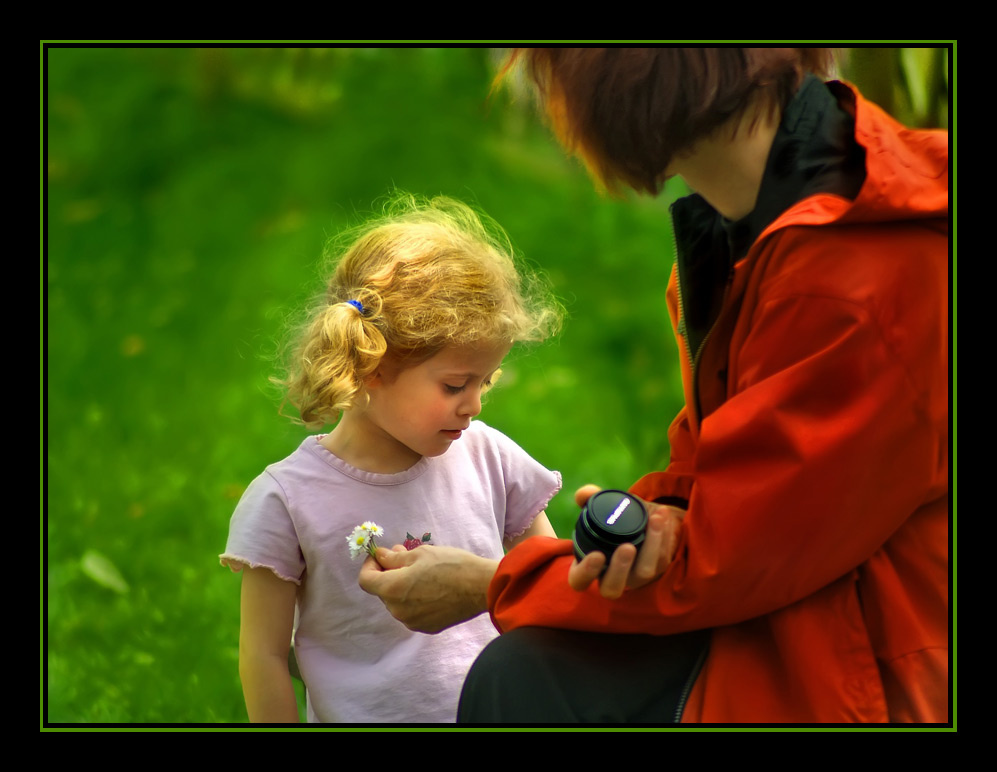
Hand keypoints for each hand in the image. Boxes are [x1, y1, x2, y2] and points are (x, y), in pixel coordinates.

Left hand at [358, 544, 498, 633]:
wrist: (480, 587)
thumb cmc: (450, 565)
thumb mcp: (420, 554)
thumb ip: (394, 558)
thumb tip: (380, 557)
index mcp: (392, 589)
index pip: (365, 580)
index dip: (370, 565)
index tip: (382, 556)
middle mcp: (398, 610)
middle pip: (382, 591)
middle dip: (389, 573)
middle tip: (405, 557)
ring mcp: (412, 622)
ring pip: (397, 602)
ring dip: (402, 587)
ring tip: (422, 572)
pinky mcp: (426, 628)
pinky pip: (412, 612)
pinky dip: (415, 599)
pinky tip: (432, 588)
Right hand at [567, 485, 684, 599]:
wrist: (642, 519)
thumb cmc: (613, 518)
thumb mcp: (601, 507)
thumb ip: (589, 498)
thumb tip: (583, 495)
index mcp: (588, 567)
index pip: (579, 580)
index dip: (586, 572)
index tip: (597, 555)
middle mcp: (610, 578)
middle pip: (612, 588)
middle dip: (620, 569)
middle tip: (627, 547)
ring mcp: (634, 578)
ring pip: (644, 573)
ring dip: (652, 546)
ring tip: (655, 519)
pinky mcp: (656, 571)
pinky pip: (663, 559)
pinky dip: (664, 536)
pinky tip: (663, 515)